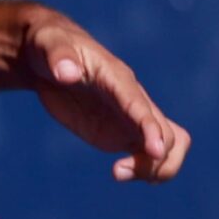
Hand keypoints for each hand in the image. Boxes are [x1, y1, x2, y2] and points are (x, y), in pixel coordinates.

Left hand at [17, 7, 190, 185]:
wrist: (50, 56)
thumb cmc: (51, 44)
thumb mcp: (49, 44)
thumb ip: (60, 57)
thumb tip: (66, 73)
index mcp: (116, 77)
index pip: (140, 105)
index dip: (150, 128)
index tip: (155, 151)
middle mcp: (132, 99)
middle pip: (166, 133)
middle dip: (153, 159)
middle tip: (117, 171)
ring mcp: (130, 118)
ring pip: (169, 145)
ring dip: (157, 168)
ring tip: (119, 173)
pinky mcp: (121, 132)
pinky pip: (149, 154)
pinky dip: (145, 169)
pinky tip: (120, 174)